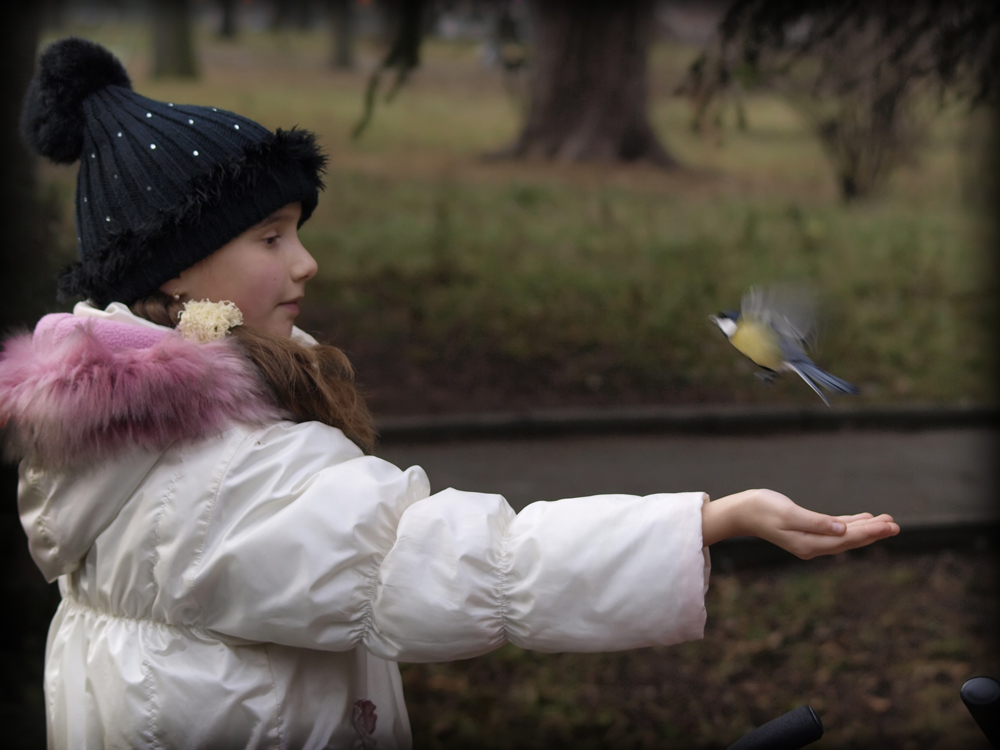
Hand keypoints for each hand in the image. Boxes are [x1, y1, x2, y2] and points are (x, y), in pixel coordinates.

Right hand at [702, 489, 899, 558]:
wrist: (740, 512)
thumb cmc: (761, 508)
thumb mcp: (788, 513)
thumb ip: (816, 522)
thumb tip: (842, 530)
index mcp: (809, 544)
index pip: (846, 539)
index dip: (869, 532)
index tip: (889, 525)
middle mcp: (812, 546)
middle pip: (849, 540)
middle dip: (873, 532)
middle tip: (895, 524)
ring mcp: (810, 541)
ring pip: (845, 536)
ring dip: (865, 528)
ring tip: (887, 521)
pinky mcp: (807, 532)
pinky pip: (835, 530)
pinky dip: (850, 524)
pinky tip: (863, 518)